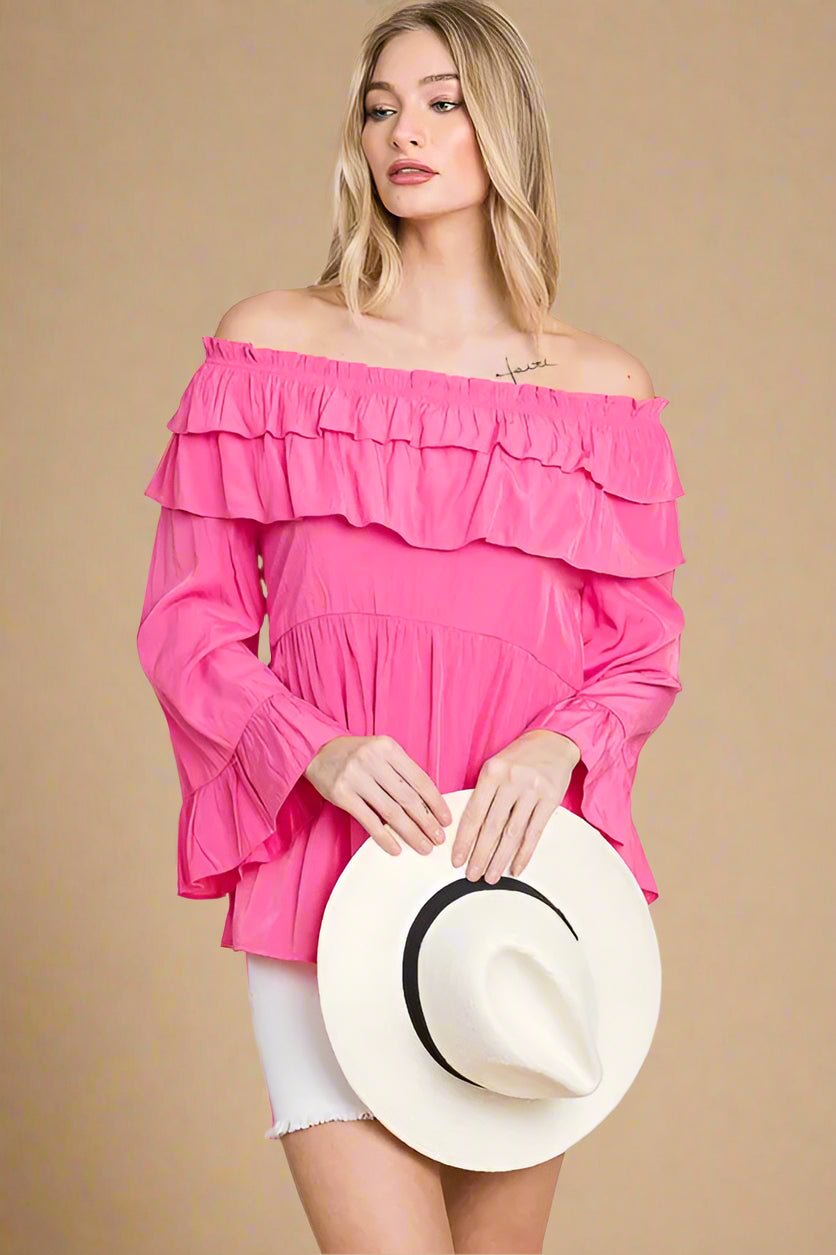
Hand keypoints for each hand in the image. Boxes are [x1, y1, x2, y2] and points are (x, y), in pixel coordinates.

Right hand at [304, 734, 451, 857]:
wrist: (317, 750)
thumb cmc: (355, 754)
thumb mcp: (381, 751)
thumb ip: (401, 770)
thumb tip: (428, 802)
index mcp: (388, 748)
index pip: (420, 779)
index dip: (436, 802)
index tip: (446, 819)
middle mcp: (373, 760)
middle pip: (408, 798)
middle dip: (427, 822)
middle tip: (438, 838)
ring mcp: (356, 778)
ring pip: (391, 812)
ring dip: (411, 833)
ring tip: (423, 846)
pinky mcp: (342, 794)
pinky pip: (368, 821)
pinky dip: (384, 837)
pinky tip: (396, 848)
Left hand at [450, 730, 580, 881]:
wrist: (554, 741)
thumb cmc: (520, 757)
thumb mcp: (496, 766)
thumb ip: (484, 793)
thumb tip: (470, 830)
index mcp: (492, 772)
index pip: (474, 813)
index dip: (464, 840)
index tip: (457, 859)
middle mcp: (511, 781)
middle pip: (492, 826)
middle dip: (480, 855)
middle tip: (472, 875)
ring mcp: (532, 790)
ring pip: (512, 833)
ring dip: (500, 859)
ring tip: (491, 877)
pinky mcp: (551, 799)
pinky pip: (534, 832)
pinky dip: (525, 853)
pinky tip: (516, 868)